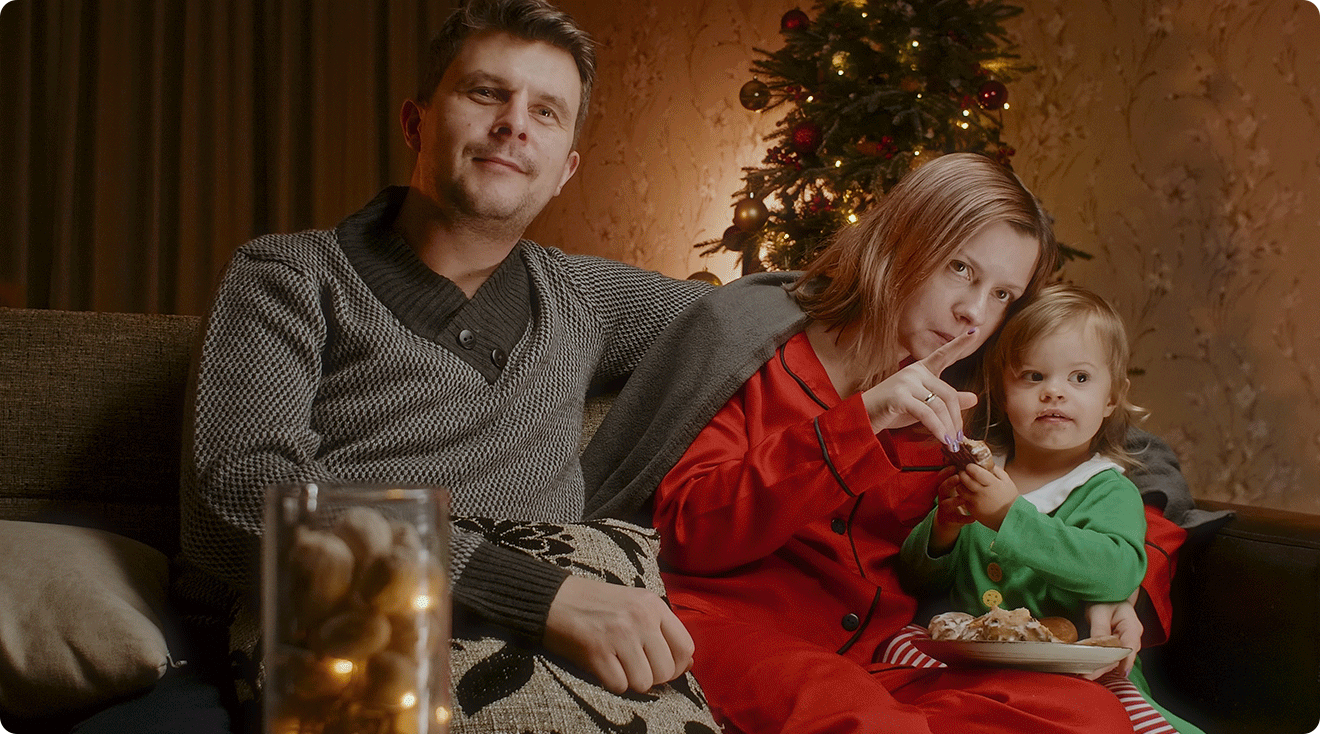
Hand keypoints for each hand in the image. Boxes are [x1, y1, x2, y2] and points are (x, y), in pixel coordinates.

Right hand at [543, 575, 694, 693]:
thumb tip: (688, 664)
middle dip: (653, 677)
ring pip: (645, 682)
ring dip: (631, 681)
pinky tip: (603, 667)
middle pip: (666, 670)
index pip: (685, 647)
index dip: (677, 665)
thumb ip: (662, 630)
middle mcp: (641, 619)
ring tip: (617, 665)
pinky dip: (612, 683)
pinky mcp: (598, 652)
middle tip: (635, 667)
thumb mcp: (635, 604)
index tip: (662, 667)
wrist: (554, 599)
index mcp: (653, 605)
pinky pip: (620, 686)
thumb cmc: (596, 604)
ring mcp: (620, 635)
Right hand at [860, 328, 981, 444]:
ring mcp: (906, 383)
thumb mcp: (923, 405)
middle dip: (956, 418)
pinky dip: (937, 429)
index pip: (943, 355)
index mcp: (920, 370)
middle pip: (948, 394)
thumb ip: (947, 401)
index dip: (959, 344)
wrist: (862, 418)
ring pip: (939, 405)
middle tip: (958, 437)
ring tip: (951, 442)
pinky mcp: (899, 397)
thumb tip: (974, 398)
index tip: (975, 331)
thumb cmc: (892, 410)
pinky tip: (942, 439)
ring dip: (947, 427)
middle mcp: (914, 372)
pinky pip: (926, 414)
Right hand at [931, 469, 972, 552]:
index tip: (954, 466)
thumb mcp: (956, 489)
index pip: (941, 478)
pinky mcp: (950, 519)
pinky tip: (973, 517)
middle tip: (958, 477)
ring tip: (964, 498)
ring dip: (954, 500)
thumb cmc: (957, 500)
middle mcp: (943, 497)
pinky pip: (957, 519)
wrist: (950, 520)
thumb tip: (973, 466)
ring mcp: (945, 508)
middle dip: (948, 482)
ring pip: (946, 504)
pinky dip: (965, 518)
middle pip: (941, 488)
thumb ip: (961, 479)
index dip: (945, 472)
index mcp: (945, 488)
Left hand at [955, 463, 1017, 530]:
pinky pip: (963, 499)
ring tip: (966, 483)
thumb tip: (985, 462)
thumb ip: (996, 470)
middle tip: (964, 472)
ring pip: (960, 489)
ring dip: (960, 484)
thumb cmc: (1009, 499)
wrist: (1010, 518)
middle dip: (962, 473)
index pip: (975, 472)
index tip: (970, 466)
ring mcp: (976, 502)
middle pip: (964, 479)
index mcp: (992, 484)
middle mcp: (982, 493)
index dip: (970, 467)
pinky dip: (964, 495)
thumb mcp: (1007, 482)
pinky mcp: (972, 510)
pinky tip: (970, 493)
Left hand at [1082, 591, 1142, 678]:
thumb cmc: (1106, 600)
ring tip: (1085, 676)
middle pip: (1120, 657)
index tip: (1121, 673)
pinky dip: (1099, 663)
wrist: (1108, 597)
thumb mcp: (1100, 612)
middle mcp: (1131, 638)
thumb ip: (1100, 629)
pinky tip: (1088, 670)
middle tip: (1088, 676)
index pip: (1131, 647)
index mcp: (1132, 627)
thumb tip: (1097, 647)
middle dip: (1105, 668)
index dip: (1126, 661)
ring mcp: (1125, 644)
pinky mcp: (1116, 647)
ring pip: (1115, 659)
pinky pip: (1110, 657)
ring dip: (1101, 668)